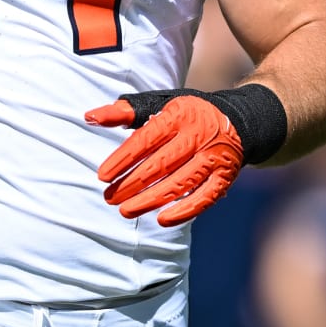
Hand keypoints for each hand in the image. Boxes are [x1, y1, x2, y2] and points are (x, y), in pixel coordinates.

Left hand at [88, 92, 244, 225]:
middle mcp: (198, 136)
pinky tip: (162, 220)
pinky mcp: (225, 177)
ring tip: (125, 210)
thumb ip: (124, 113)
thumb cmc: (185, 115)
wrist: (235, 121)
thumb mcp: (157, 106)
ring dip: (151, 200)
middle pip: (161, 164)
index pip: (146, 139)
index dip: (123, 159)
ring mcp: (213, 158)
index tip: (102, 176)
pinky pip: (205, 197)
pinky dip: (185, 210)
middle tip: (109, 198)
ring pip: (179, 183)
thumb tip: (90, 117)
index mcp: (178, 115)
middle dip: (132, 183)